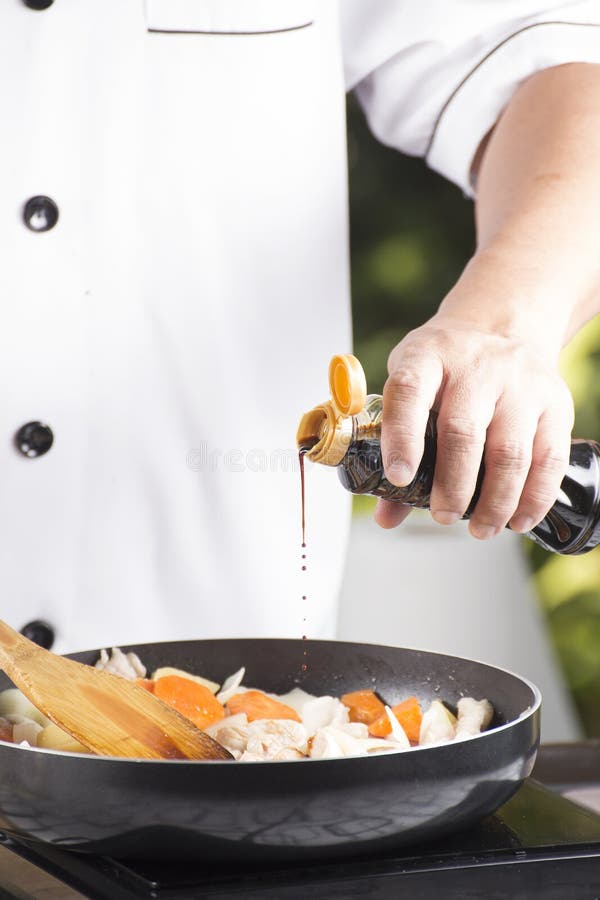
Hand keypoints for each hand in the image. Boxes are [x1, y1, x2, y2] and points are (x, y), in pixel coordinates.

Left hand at [375, 310, 573, 539]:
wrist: (503, 325)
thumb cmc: (446, 366)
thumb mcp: (412, 385)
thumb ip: (397, 447)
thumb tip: (387, 515)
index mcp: (427, 356)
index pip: (409, 392)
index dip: (402, 437)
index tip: (398, 478)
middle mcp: (475, 366)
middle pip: (463, 431)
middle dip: (452, 484)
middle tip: (443, 515)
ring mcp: (520, 383)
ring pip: (509, 451)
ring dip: (494, 500)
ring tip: (480, 528)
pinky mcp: (555, 402)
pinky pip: (550, 459)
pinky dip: (535, 497)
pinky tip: (518, 520)